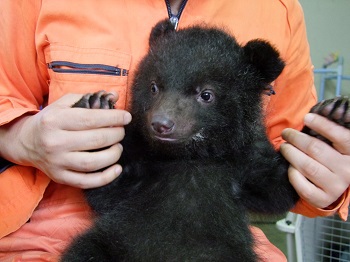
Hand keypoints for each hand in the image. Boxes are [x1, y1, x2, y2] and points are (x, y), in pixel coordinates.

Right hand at [1, 93, 131, 188]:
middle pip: (95, 140)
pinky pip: (86, 182)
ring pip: (92, 162)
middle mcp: (55, 142)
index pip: (90, 119)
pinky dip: (105, 178)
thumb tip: (115, 95)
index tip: (126, 117)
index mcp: (55, 120)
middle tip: (121, 131)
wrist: (25, 142)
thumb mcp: (63, 104)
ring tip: (118, 147)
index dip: (113, 117)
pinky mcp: (60, 177)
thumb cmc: (50, 121)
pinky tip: (117, 168)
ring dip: (113, 154)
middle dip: (116, 134)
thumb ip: (88, 98)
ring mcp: (57, 162)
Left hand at [280, 113, 349, 208]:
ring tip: (284, 147)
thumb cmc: (332, 159)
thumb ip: (328, 133)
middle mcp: (347, 171)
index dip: (322, 125)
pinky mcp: (322, 199)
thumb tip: (310, 117)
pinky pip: (303, 186)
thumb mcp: (336, 146)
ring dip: (291, 154)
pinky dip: (293, 174)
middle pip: (317, 149)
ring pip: (308, 166)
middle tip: (286, 133)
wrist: (334, 187)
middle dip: (297, 138)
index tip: (307, 117)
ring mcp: (335, 187)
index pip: (340, 136)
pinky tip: (290, 167)